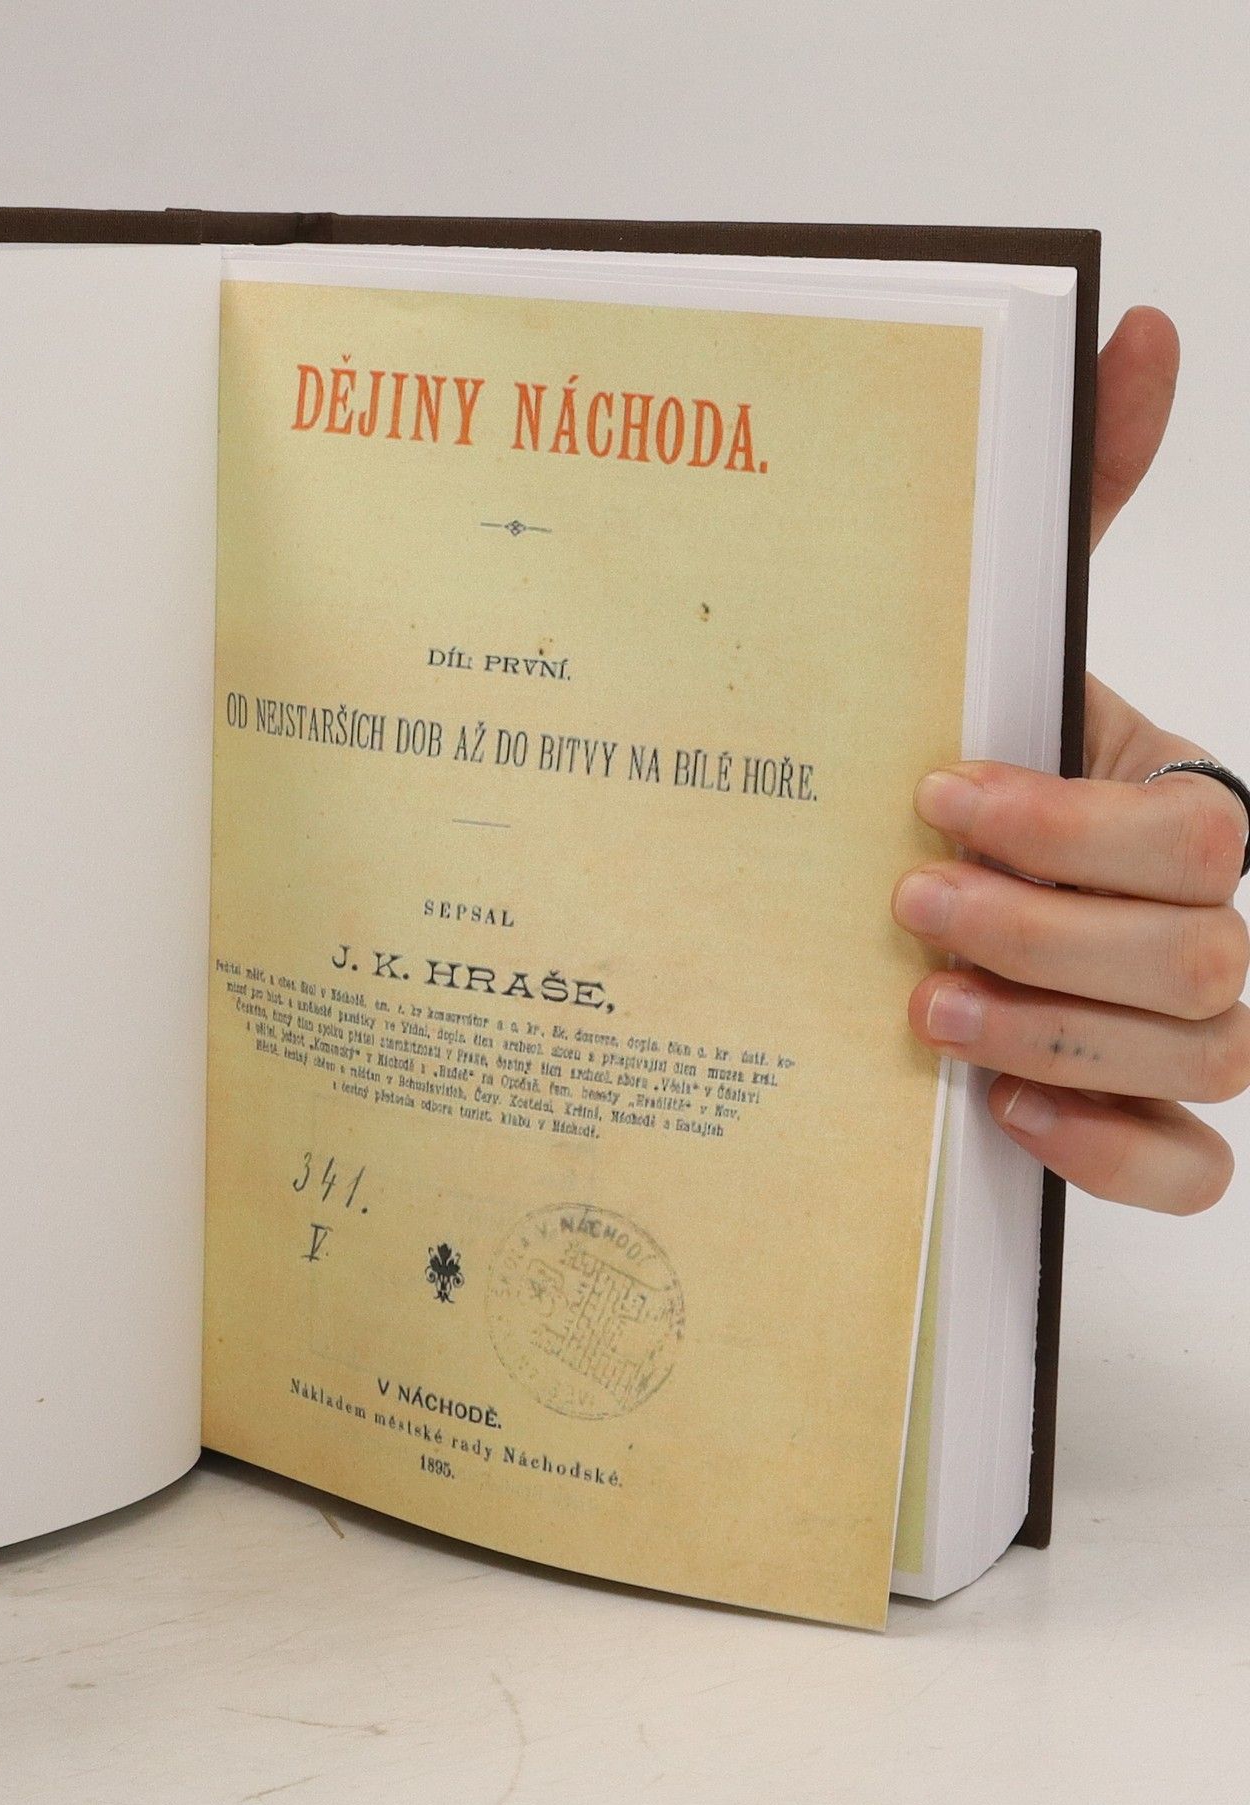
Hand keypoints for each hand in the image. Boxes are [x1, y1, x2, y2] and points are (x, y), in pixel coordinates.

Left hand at [894, 308, 1248, 1213]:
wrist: (925, 872)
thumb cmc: (975, 755)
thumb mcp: (1009, 637)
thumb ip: (1080, 498)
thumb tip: (1141, 323)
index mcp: (1181, 804)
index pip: (1186, 838)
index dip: (1067, 830)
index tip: (936, 798)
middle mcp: (1209, 921)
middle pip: (1205, 957)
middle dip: (1042, 934)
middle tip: (909, 906)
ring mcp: (1192, 1031)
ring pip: (1204, 1056)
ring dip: (1053, 1032)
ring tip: (924, 1008)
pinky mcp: (1149, 1117)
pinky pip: (1194, 1165)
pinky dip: (1113, 1146)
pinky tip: (1011, 1113)